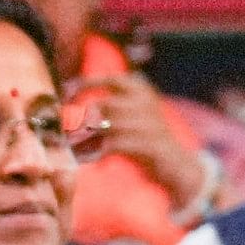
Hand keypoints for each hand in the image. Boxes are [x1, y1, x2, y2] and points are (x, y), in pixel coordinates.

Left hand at [78, 66, 209, 213]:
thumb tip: (75, 111)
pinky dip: (100, 154)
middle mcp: (146, 103)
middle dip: (82, 119)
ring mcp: (148, 123)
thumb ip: (110, 110)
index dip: (87, 84)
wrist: (177, 165)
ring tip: (76, 149)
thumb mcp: (132, 118)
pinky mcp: (148, 144)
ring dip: (87, 139)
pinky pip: (115, 145)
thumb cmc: (146, 141)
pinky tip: (96, 162)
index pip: (112, 79)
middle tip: (68, 133)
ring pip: (107, 125)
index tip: (68, 92)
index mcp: (142, 91)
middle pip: (104, 105)